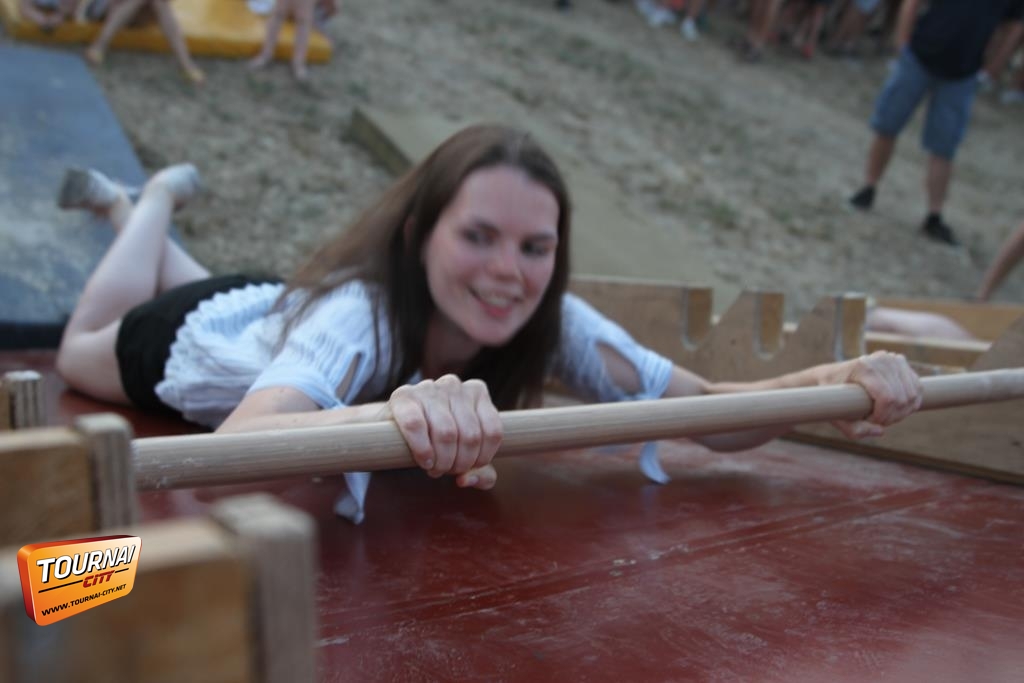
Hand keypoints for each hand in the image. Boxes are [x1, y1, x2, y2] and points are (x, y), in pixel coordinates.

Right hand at [387, 375, 501, 488]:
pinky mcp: (402, 396)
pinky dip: (422, 450)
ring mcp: (428, 387)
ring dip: (441, 461)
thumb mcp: (465, 456)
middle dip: (460, 463)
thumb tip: (468, 479)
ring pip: (446, 432)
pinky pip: (416, 425)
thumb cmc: (438, 443)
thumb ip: (481, 473)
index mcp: (476, 392)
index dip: (481, 458)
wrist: (395, 430)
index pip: (492, 432)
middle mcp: (454, 385)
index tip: (468, 468)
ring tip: (434, 469)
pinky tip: (424, 461)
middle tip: (447, 471)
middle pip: (470, 435)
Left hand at [825, 351, 922, 438]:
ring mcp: (893, 359)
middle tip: (877, 421)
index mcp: (864, 367)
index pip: (887, 397)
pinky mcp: (901, 363)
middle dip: (892, 416)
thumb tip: (881, 431)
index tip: (871, 421)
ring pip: (912, 395)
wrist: (832, 377)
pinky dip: (910, 404)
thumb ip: (855, 430)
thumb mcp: (837, 417)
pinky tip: (895, 408)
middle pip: (901, 398)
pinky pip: (917, 389)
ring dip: (902, 412)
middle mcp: (881, 359)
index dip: (883, 416)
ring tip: (884, 415)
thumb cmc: (833, 397)